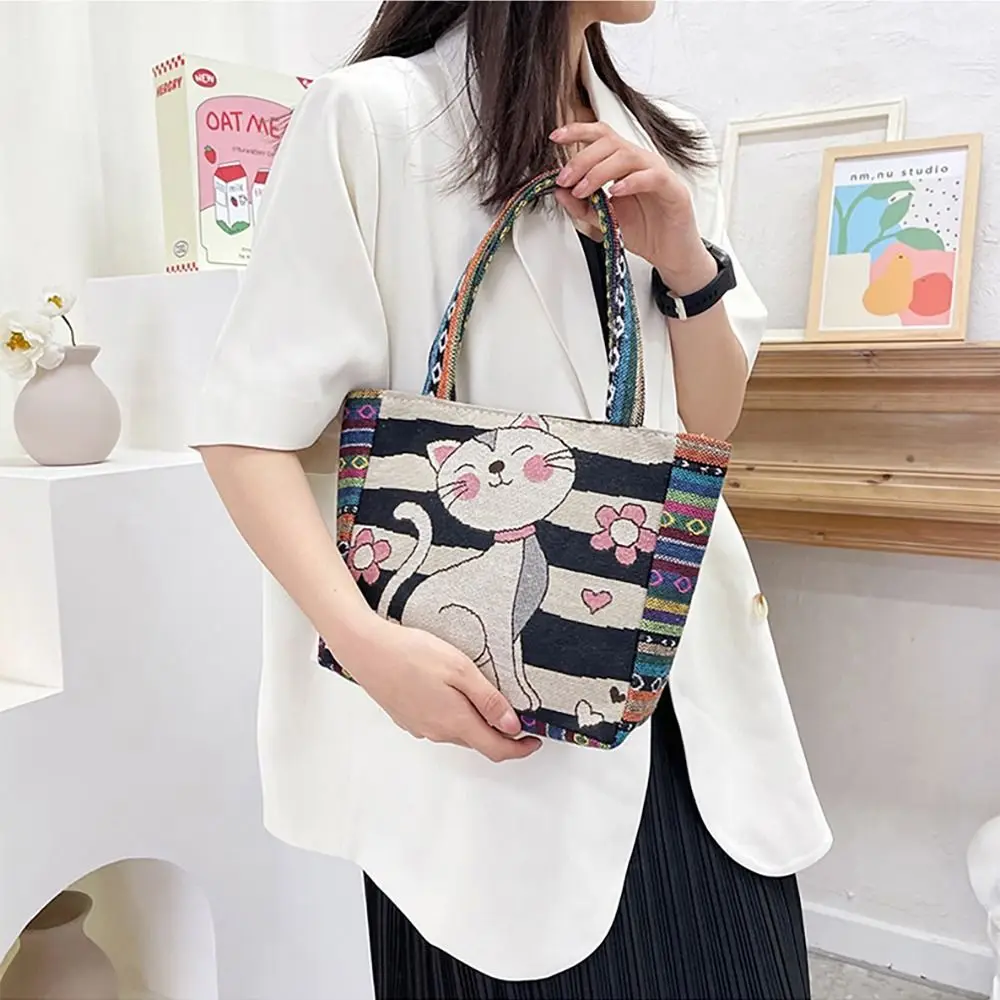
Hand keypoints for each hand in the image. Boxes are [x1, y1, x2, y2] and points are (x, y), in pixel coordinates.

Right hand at [338, 614, 542, 762]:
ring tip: (484, 696)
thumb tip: (512, 726)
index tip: (535, 740)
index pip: (496, 749)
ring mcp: (419, 726)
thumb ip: (488, 700)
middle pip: (477, 741)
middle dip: (500, 733)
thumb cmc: (411, 653)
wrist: (366, 649)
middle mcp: (437, 731)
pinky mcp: (406, 717)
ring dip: (475, 723)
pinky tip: (450, 692)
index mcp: (455, 721)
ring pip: (457, 732)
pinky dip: (453, 715)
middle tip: (516, 713)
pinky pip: (438, 723)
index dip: (520, 749)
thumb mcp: (460, 669)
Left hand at [551, 122, 716, 295]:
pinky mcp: (674, 190)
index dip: (578, 131)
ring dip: (598, 172)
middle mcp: (641, 162)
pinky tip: (614, 193)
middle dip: (582, 159)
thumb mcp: (603, 219)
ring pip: (627, 156)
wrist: (669, 254)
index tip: (555, 137)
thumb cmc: (643, 232)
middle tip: (565, 179)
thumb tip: (558, 191)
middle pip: (610, 143)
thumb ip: (581, 206)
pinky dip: (631, 182)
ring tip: (583, 190)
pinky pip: (652, 177)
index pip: (602, 136)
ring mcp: (658, 173)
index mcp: (625, 164)